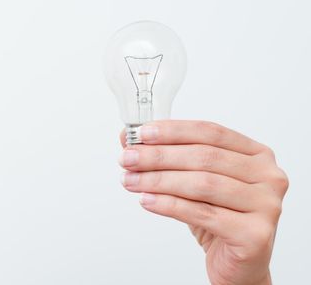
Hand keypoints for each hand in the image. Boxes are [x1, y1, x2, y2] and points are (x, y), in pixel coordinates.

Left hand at [119, 120, 287, 284]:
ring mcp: (266, 205)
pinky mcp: (255, 234)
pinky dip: (168, 205)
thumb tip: (128, 138)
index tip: (141, 133)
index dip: (173, 131)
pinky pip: (202, 214)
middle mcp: (268, 176)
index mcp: (256, 154)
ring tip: (131, 181)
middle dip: (158, 156)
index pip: (210, 132)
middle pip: (204, 157)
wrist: (238, 264)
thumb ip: (167, 157)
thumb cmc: (218, 218)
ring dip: (158, 180)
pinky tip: (147, 200)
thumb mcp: (193, 181)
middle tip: (128, 159)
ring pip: (202, 184)